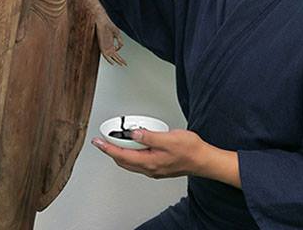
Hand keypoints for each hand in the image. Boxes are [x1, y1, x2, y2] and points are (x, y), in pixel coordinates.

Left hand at [92, 128, 206, 178]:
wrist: (203, 160)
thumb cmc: (190, 150)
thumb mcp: (169, 138)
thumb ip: (149, 136)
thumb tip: (134, 134)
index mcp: (149, 162)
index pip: (122, 156)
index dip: (108, 148)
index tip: (98, 142)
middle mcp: (149, 168)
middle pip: (123, 161)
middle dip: (111, 151)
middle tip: (103, 141)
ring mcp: (154, 168)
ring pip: (130, 162)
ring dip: (120, 152)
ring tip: (115, 141)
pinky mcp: (159, 166)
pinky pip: (139, 161)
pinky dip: (131, 153)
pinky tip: (134, 145)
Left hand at [96, 14, 125, 65]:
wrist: (103, 21)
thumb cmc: (109, 26)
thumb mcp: (117, 34)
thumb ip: (120, 41)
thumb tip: (121, 47)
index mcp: (111, 44)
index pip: (116, 53)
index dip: (121, 58)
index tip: (125, 61)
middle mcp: (108, 47)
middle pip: (115, 56)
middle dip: (120, 60)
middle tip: (125, 65)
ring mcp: (105, 47)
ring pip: (111, 57)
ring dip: (116, 61)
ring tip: (121, 65)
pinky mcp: (102, 46)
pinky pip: (105, 55)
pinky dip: (108, 59)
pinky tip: (112, 63)